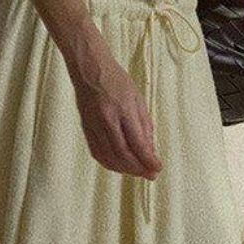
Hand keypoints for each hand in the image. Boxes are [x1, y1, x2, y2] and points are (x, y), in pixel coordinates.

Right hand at [69, 51, 161, 179]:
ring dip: (125, 169)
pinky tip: (119, 166)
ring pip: (109, 157)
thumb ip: (144, 125)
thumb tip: (149, 149)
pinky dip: (109, 163)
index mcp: (123, 110)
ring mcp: (94, 125)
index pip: (137, 143)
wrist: (89, 69)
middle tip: (150, 174)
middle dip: (138, 168)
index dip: (148, 160)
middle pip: (123, 154)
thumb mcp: (138, 99)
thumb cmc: (116, 80)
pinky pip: (97, 153)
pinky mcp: (86, 128)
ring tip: (137, 172)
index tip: (157, 168)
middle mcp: (107, 120)